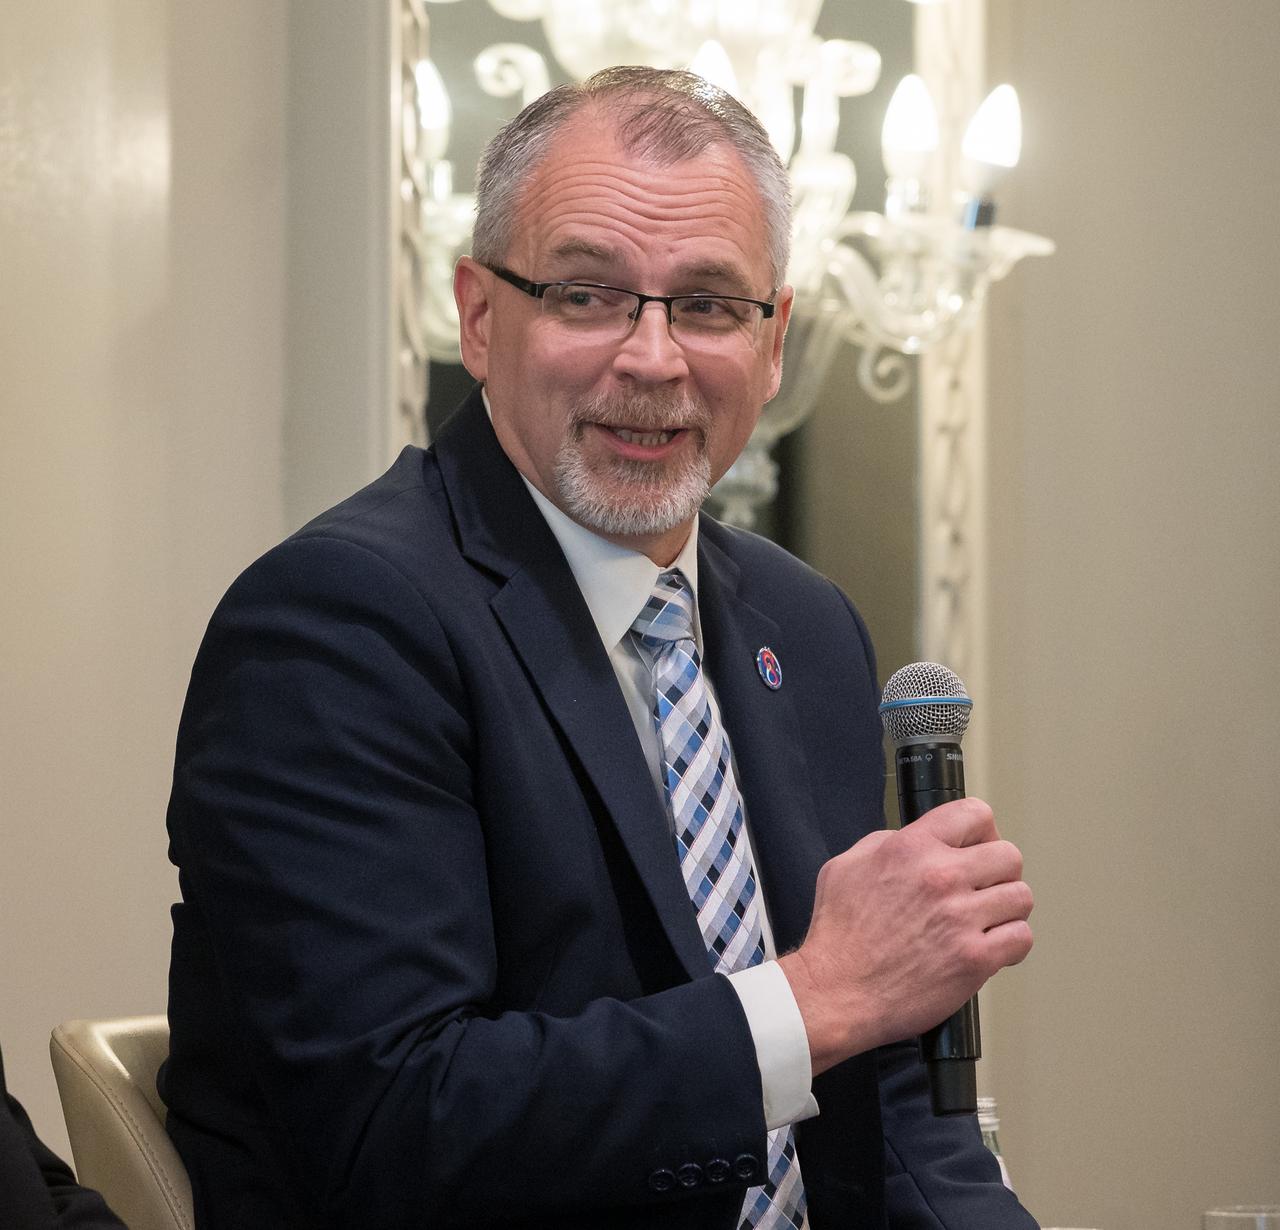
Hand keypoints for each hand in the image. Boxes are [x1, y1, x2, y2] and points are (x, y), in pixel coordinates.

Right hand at [777, 798, 1032, 1075]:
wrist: (835, 991)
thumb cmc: (838, 936)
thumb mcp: (846, 865)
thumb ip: (887, 844)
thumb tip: (920, 842)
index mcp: (911, 848)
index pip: (974, 814)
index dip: (981, 831)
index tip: (976, 848)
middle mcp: (941, 876)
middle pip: (1008, 856)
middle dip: (998, 872)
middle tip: (983, 889)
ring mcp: (961, 918)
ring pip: (1021, 897)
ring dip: (1006, 909)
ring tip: (986, 921)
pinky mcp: (975, 959)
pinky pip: (1021, 938)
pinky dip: (1010, 944)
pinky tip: (990, 947)